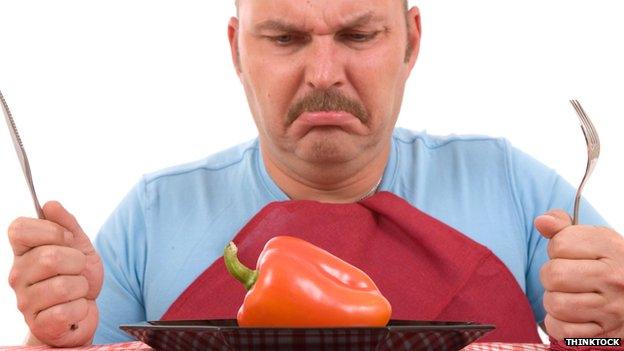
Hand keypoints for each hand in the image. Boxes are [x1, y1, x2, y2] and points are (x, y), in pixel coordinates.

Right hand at [7, 201, 103, 346]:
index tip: (67, 240)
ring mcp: (25, 301)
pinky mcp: (39, 324)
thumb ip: (67, 224)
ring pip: (62, 286)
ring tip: (77, 290)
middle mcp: (18, 275)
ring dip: (81, 286)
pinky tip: (76, 308)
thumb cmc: (78, 278)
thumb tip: (50, 205)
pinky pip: (66, 311)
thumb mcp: (80, 246)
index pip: (19, 229)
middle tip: (78, 270)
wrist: (83, 314)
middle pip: (49, 257)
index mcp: (24, 252)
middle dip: (77, 262)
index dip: (51, 231)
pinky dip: (81, 308)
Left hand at [535, 210, 623, 338]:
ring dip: (554, 300)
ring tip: (568, 296)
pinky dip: (558, 324)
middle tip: (564, 278)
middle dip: (550, 276)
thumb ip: (562, 226)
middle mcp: (615, 278)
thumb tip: (541, 221)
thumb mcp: (592, 239)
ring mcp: (612, 308)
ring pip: (555, 304)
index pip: (559, 244)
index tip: (568, 254)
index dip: (556, 248)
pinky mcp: (605, 333)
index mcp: (611, 248)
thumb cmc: (608, 264)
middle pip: (554, 275)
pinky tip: (570, 315)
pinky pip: (562, 330)